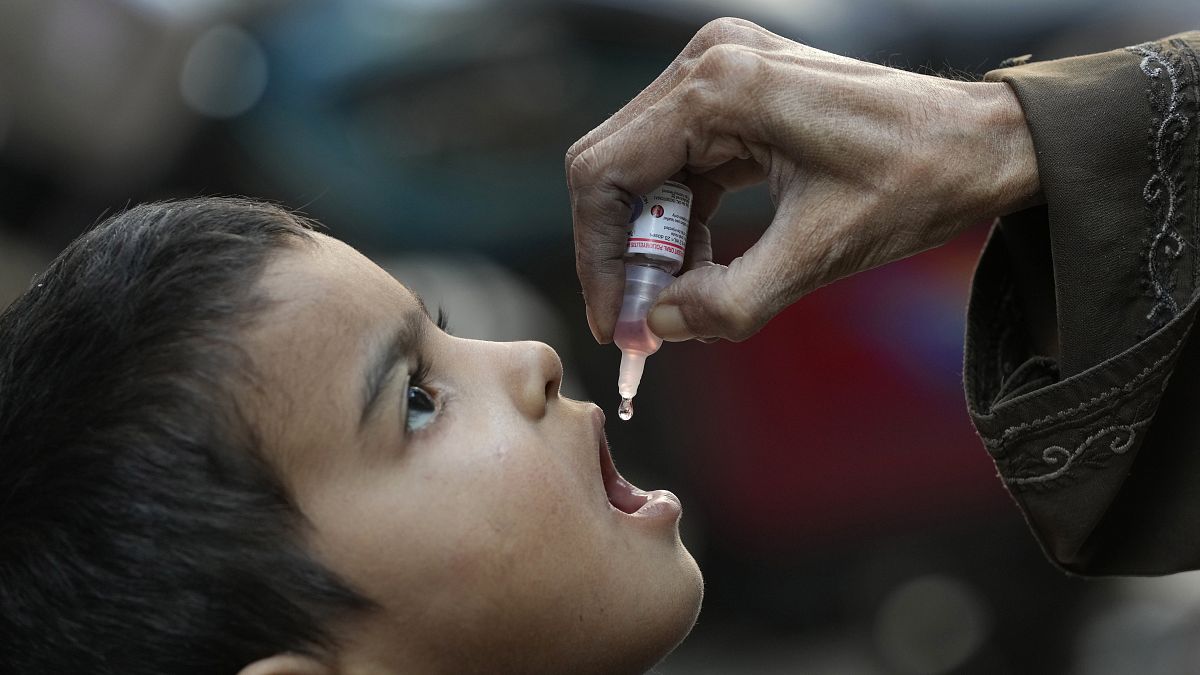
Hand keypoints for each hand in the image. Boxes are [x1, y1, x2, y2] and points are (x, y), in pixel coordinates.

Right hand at [566, 17, 1039, 342]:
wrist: (983, 142)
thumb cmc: (917, 181)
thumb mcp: (820, 254)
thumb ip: (729, 301)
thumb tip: (661, 326)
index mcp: (721, 87)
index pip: (606, 175)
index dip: (599, 260)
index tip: (619, 325)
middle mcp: (709, 61)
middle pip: (614, 168)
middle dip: (623, 254)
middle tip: (645, 322)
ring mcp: (721, 68)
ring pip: (641, 167)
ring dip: (652, 240)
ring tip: (680, 300)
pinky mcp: (736, 87)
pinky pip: (677, 158)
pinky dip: (680, 217)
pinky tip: (703, 262)